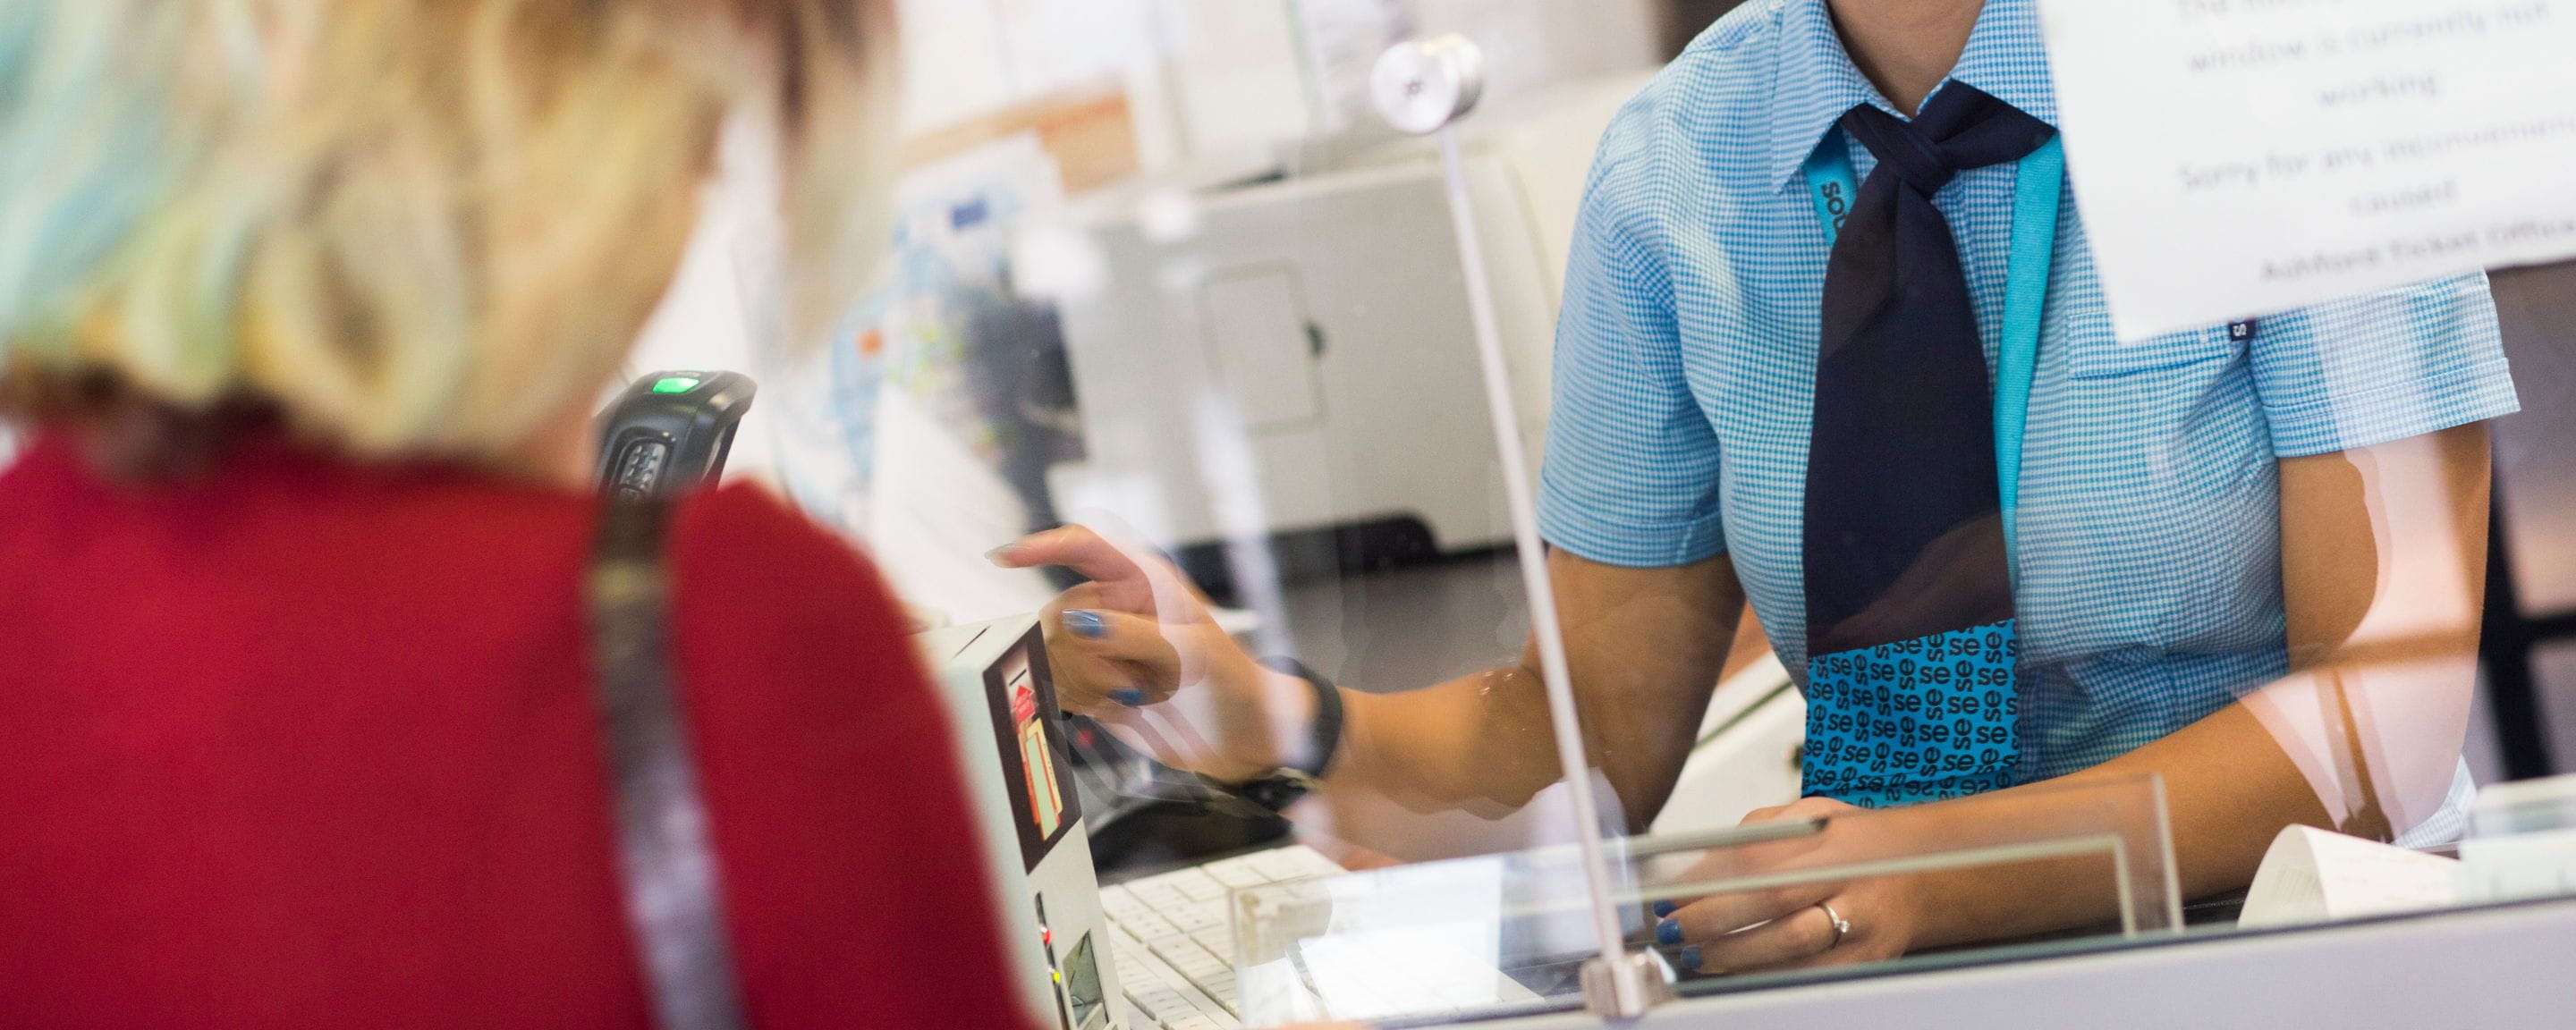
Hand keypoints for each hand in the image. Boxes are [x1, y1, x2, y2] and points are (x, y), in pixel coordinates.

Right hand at [991, 524, 1309, 783]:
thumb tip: (1080, 623)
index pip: (1085, 547)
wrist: (1239, 737)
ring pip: (1055, 654)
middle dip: (1090, 652)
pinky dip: (1088, 700)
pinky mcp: (1093, 681)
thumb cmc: (1230, 681)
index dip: (1042, 547)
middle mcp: (1116, 607)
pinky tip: (1125, 706)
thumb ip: (1134, 634)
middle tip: (1135, 676)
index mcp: (1144, 580)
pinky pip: (1060, 685)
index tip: (1004, 558)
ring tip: (1142, 693)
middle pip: (1061, 613)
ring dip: (1093, 681)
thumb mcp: (1192, 652)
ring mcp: (1102, 645)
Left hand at [1653, 797, 1922, 974]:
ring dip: (1735, 957)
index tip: (1674, 896)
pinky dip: (1766, 976)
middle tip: (1678, 931)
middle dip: (1716, 922)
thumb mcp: (1811, 817)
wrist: (1922, 878)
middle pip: (1777, 905)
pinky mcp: (1865, 963)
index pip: (1765, 861)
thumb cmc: (1855, 844)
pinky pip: (1809, 977)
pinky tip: (1736, 971)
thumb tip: (1695, 872)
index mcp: (1836, 842)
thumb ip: (1754, 835)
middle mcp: (1853, 884)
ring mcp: (1863, 929)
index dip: (1712, 882)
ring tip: (1699, 955)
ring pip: (1793, 950)